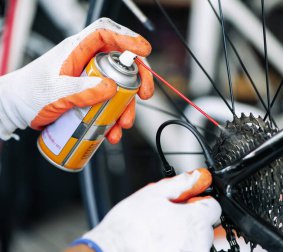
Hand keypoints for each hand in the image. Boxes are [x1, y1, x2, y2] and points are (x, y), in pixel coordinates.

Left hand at [0, 18, 153, 142]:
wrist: (18, 111)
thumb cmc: (29, 93)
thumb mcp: (55, 92)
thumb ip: (81, 89)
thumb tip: (111, 87)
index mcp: (77, 50)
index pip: (105, 35)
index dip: (128, 38)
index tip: (144, 51)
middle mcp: (88, 63)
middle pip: (122, 63)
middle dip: (139, 79)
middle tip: (145, 94)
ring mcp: (91, 80)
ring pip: (120, 88)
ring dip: (127, 107)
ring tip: (123, 125)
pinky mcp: (92, 96)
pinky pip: (111, 105)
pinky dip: (115, 119)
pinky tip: (111, 133)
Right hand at [82, 168, 220, 251]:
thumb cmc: (127, 229)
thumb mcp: (153, 194)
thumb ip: (181, 183)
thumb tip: (198, 176)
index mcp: (195, 221)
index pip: (214, 206)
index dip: (199, 201)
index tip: (186, 203)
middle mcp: (199, 244)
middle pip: (206, 226)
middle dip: (190, 219)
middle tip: (168, 218)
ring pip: (196, 242)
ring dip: (184, 235)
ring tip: (160, 233)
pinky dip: (177, 248)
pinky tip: (159, 245)